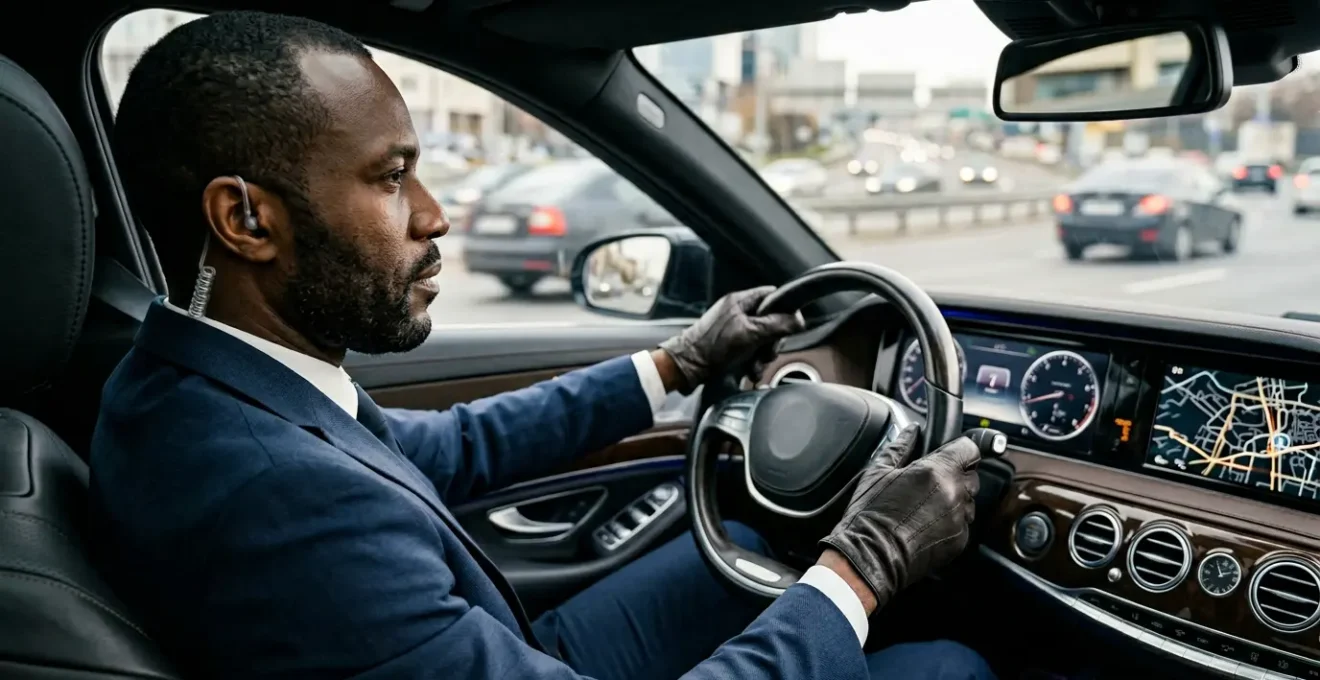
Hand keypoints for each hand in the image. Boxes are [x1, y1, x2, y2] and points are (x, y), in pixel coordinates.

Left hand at [656, 286, 803, 393]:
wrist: (688, 368)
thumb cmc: (712, 347)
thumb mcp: (750, 333)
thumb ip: (776, 324)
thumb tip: (798, 319)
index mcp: (740, 302)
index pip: (771, 296)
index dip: (783, 309)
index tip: (788, 324)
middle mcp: (737, 314)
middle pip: (770, 322)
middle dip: (772, 341)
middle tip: (766, 351)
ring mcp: (734, 331)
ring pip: (762, 341)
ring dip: (762, 356)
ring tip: (754, 365)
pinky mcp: (731, 348)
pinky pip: (751, 353)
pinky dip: (753, 364)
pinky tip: (749, 371)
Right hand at [818, 425, 979, 613]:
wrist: (871, 558)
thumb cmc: (870, 516)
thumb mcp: (877, 472)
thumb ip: (899, 447)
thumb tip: (910, 432)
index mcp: (936, 471)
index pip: (970, 449)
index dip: (960, 449)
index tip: (952, 452)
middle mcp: (954, 493)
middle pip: (972, 475)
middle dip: (956, 474)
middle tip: (930, 481)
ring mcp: (959, 519)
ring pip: (969, 501)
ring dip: (954, 499)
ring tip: (926, 507)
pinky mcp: (959, 542)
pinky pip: (963, 524)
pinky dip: (950, 522)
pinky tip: (926, 525)